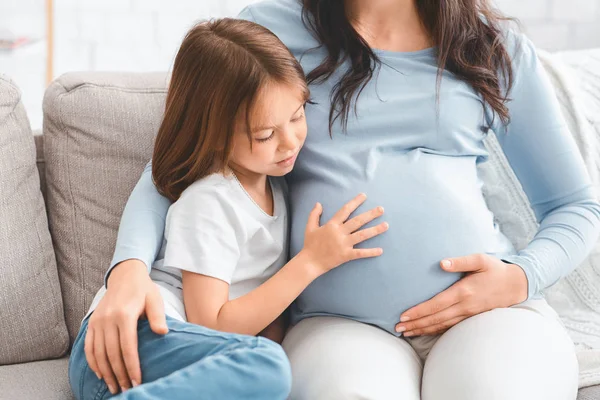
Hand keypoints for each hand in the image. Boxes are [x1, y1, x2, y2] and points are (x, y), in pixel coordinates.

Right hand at [84, 259, 167, 394]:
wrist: (125, 276)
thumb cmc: (144, 290)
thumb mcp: (155, 299)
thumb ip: (157, 316)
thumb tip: (162, 332)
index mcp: (124, 314)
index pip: (128, 347)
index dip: (132, 367)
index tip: (137, 382)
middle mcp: (108, 319)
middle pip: (112, 354)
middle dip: (119, 374)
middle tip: (126, 390)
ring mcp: (97, 321)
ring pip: (98, 353)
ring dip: (106, 373)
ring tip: (114, 387)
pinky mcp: (91, 322)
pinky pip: (89, 346)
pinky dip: (93, 362)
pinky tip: (100, 374)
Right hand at [301, 193, 387, 275]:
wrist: (310, 262)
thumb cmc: (310, 244)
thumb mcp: (310, 227)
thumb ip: (314, 215)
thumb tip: (318, 203)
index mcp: (332, 225)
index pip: (345, 210)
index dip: (355, 202)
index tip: (364, 196)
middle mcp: (340, 232)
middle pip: (358, 221)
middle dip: (370, 214)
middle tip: (382, 209)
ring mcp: (344, 244)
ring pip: (362, 235)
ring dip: (375, 230)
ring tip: (386, 225)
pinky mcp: (346, 255)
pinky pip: (360, 253)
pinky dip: (370, 252)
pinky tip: (380, 250)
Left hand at [395, 254, 527, 336]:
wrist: (517, 285)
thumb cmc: (495, 269)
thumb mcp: (480, 260)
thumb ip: (460, 261)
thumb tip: (442, 262)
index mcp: (463, 291)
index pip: (436, 304)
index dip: (419, 311)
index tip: (403, 315)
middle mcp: (464, 306)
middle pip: (435, 318)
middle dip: (415, 324)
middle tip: (397, 328)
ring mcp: (468, 314)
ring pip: (441, 325)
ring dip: (422, 329)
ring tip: (406, 332)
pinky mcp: (471, 317)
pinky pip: (449, 326)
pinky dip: (435, 330)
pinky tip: (424, 331)